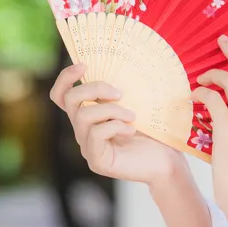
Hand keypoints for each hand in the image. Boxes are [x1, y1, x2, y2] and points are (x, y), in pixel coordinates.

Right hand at [50, 63, 184, 186]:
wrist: (166, 161)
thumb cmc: (152, 132)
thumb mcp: (135, 105)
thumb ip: (119, 92)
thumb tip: (115, 66)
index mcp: (89, 115)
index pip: (61, 95)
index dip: (65, 78)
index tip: (84, 65)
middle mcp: (83, 130)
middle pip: (70, 99)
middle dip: (95, 88)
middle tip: (120, 93)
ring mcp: (87, 147)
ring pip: (84, 115)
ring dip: (111, 110)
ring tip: (132, 116)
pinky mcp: (96, 161)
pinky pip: (96, 134)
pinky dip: (115, 126)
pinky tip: (131, 130)